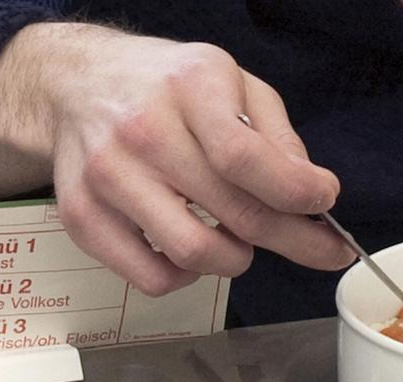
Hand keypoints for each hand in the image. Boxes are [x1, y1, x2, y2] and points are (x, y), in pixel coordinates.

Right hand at [0, 23, 354, 295]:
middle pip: (236, 214)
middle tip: (323, 248)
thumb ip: (278, 136)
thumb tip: (311, 192)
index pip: (246, 158)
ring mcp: (107, 178)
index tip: (325, 201)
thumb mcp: (235, 83)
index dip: (297, 192)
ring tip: (241, 237)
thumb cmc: (171, 88)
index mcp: (189, 88)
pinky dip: (187, 276)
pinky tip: (196, 244)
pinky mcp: (81, 217)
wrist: (78, 82)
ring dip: (237, 259)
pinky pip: (152, 278)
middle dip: (296, 240)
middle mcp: (142, 131)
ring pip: (196, 255)